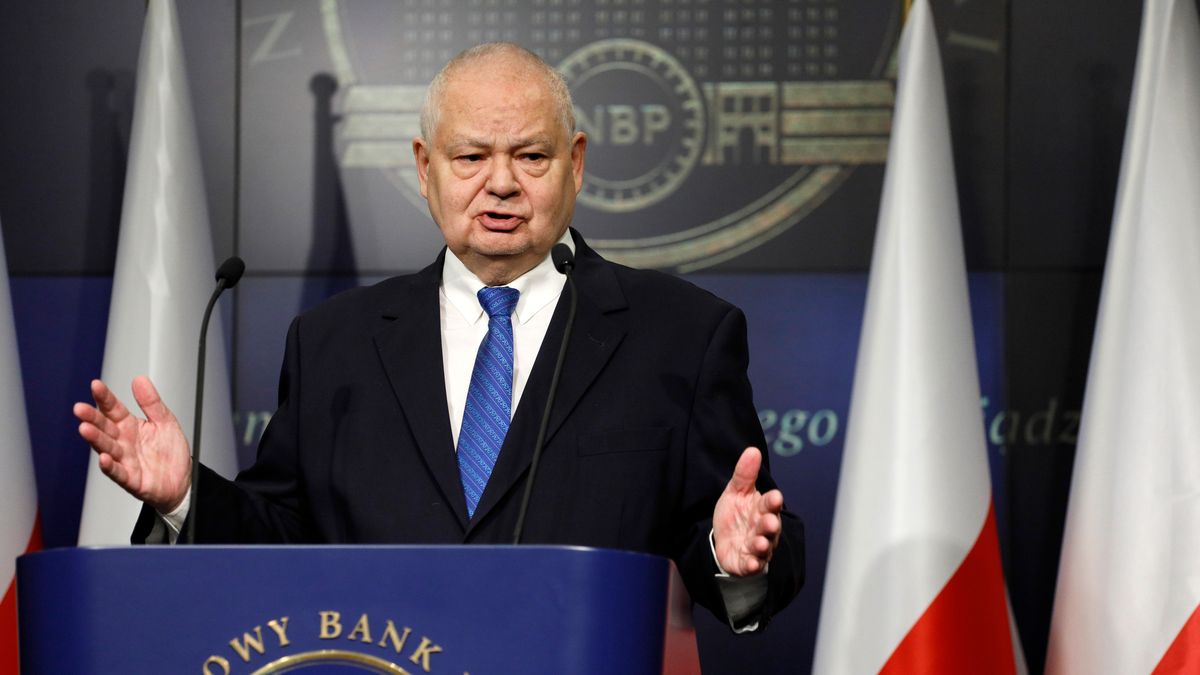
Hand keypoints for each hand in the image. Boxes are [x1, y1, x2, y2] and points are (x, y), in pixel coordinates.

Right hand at [74, 376, 191, 512]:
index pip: (113, 409)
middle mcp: (123, 442)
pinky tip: (104, 458)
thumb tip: (140, 380)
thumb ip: (151, 402)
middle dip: (92, 418)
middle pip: (104, 427)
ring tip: (85, 428)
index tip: (96, 385)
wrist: (182, 480)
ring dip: (95, 439)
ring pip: (107, 448)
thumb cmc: (170, 452)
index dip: (105, 398)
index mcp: (130, 426)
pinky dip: (110, 467)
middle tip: (80, 408)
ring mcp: (125, 461)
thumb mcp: (165, 421)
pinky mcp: (131, 479)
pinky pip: (118, 473)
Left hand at [712, 447, 783, 575]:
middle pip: (770, 527)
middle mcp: (763, 529)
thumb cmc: (736, 515)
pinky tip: (751, 563)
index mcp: (762, 509)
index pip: (770, 504)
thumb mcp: (736, 492)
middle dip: (770, 525)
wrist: (724, 541)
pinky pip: (752, 565)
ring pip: (763, 547)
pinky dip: (752, 565)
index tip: (775, 496)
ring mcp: (757, 547)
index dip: (772, 501)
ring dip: (763, 545)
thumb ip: (744, 474)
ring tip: (760, 544)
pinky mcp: (747, 562)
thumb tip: (752, 450)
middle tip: (770, 522)